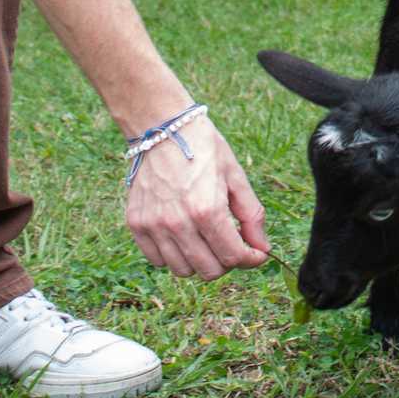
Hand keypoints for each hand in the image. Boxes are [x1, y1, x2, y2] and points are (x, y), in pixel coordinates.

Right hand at [123, 114, 268, 278]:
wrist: (161, 126)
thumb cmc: (202, 147)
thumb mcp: (234, 175)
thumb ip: (251, 214)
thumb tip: (262, 248)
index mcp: (207, 210)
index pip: (234, 257)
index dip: (251, 260)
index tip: (255, 254)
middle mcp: (178, 223)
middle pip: (209, 271)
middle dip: (227, 262)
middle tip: (230, 243)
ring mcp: (154, 225)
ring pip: (183, 270)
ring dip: (199, 261)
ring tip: (205, 238)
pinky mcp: (136, 224)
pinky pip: (157, 260)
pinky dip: (172, 255)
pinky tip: (182, 235)